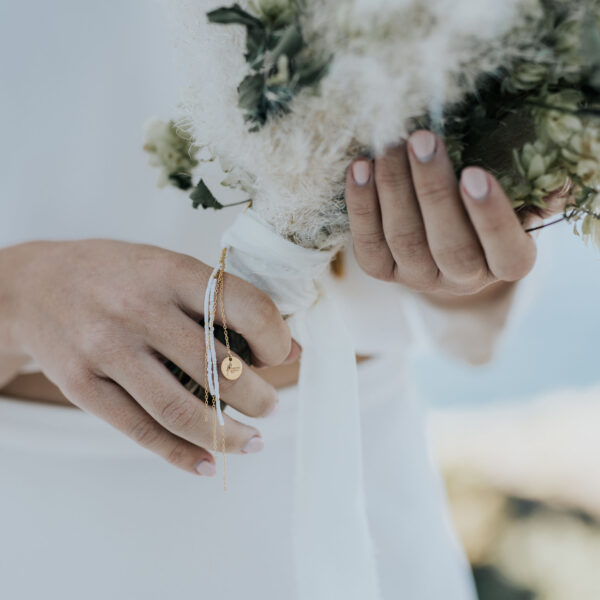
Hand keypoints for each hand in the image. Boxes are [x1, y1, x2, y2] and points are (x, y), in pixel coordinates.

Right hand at [2, 240, 297, 474]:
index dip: (276, 339)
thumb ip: (226, 303)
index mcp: (171, 272)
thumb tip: (292, 347)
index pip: (246, 308)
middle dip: (258, 397)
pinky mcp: (82, 386)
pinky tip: (208, 462)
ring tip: (252, 440)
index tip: (279, 355)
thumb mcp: (170, 268)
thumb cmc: (116, 276)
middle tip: (270, 405)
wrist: (33, 286)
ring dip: (227, 434)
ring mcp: (107, 349)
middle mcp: (140, 309)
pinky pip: (140, 431)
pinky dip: (181, 454)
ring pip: (180, 409)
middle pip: (217, 367)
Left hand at [345, 130, 559, 295]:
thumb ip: (534, 189)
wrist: (448, 234)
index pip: (504, 250)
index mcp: (506, 263)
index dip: (489, 216)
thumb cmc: (487, 206)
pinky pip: (367, 244)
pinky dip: (361, 205)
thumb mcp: (519, 199)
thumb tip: (552, 172)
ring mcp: (418, 277)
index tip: (474, 174)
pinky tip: (360, 168)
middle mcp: (462, 279)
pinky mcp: (382, 270)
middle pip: (448, 244)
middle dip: (432, 190)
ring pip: (404, 240)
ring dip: (393, 189)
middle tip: (422, 140)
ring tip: (389, 145)